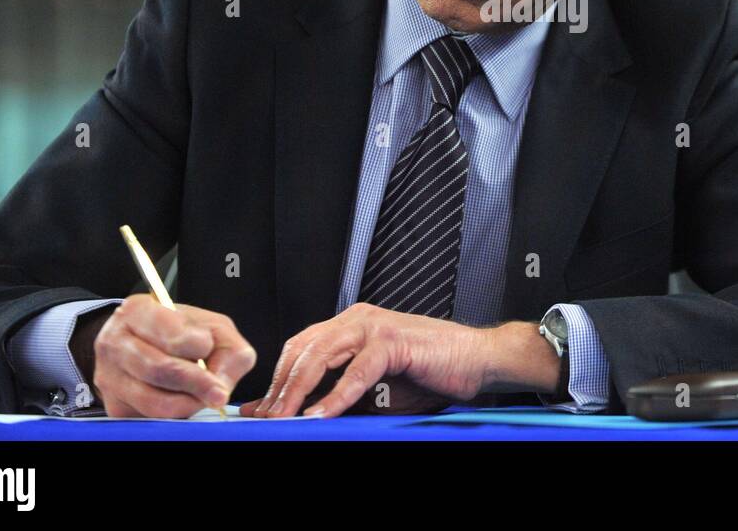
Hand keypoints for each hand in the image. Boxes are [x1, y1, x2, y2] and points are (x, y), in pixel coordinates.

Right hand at [90, 294, 256, 418]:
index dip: (199, 345)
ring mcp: (109, 377)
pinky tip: (182, 400)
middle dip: (198, 383)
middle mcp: (115, 342)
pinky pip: (150, 419)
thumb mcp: (211, 327)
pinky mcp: (114, 407)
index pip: (172, 334)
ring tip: (202, 395)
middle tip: (219, 392)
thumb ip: (228, 350)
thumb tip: (220, 385)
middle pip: (160, 369)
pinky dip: (175, 414)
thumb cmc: (180, 332)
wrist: (142, 345)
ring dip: (188, 402)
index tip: (208, 348)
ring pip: (155, 402)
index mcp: (138, 311)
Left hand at [239, 303, 487, 417]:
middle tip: (263, 419)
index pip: (300, 347)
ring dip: (297, 391)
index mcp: (351, 324)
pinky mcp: (392, 341)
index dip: (277, 379)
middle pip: (302, 349)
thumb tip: (303, 415)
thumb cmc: (432, 374)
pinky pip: (355, 371)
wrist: (477, 360)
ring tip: (283, 418)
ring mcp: (374, 326)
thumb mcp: (376, 390)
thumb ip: (340, 396)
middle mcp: (358, 318)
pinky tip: (320, 415)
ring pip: (320, 355)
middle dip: (279, 387)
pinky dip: (335, 396)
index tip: (259, 409)